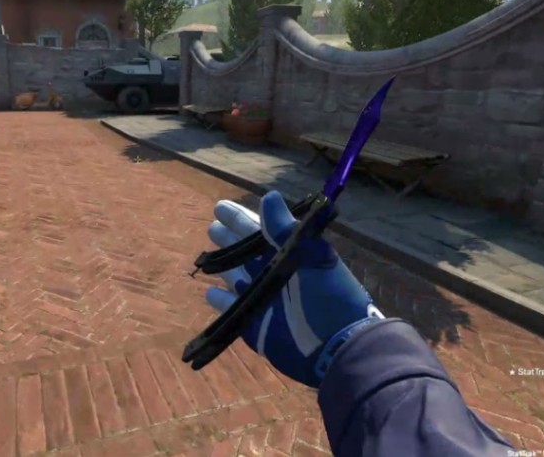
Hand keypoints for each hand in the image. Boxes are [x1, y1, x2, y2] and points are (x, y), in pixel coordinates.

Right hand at [204, 191, 384, 387]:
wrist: (336, 347)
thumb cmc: (328, 298)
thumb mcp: (310, 257)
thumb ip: (285, 230)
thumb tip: (268, 196)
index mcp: (291, 256)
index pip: (261, 231)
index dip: (241, 219)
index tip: (220, 207)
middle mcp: (276, 276)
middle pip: (247, 253)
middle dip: (230, 240)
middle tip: (212, 226)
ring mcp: (264, 301)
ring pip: (237, 278)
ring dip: (223, 266)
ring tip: (207, 255)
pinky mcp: (255, 326)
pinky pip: (233, 310)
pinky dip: (222, 302)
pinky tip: (210, 292)